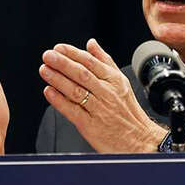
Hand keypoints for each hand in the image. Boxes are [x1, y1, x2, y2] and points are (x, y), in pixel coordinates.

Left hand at [40, 39, 167, 152]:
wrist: (139, 140)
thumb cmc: (129, 113)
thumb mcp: (122, 83)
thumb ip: (105, 62)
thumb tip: (91, 44)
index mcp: (115, 81)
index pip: (92, 62)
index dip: (73, 54)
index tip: (59, 48)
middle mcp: (108, 94)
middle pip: (83, 74)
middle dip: (63, 63)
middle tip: (48, 55)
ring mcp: (99, 109)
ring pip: (76, 90)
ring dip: (58, 79)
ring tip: (45, 70)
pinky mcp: (90, 125)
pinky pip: (72, 110)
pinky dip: (59, 100)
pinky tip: (49, 92)